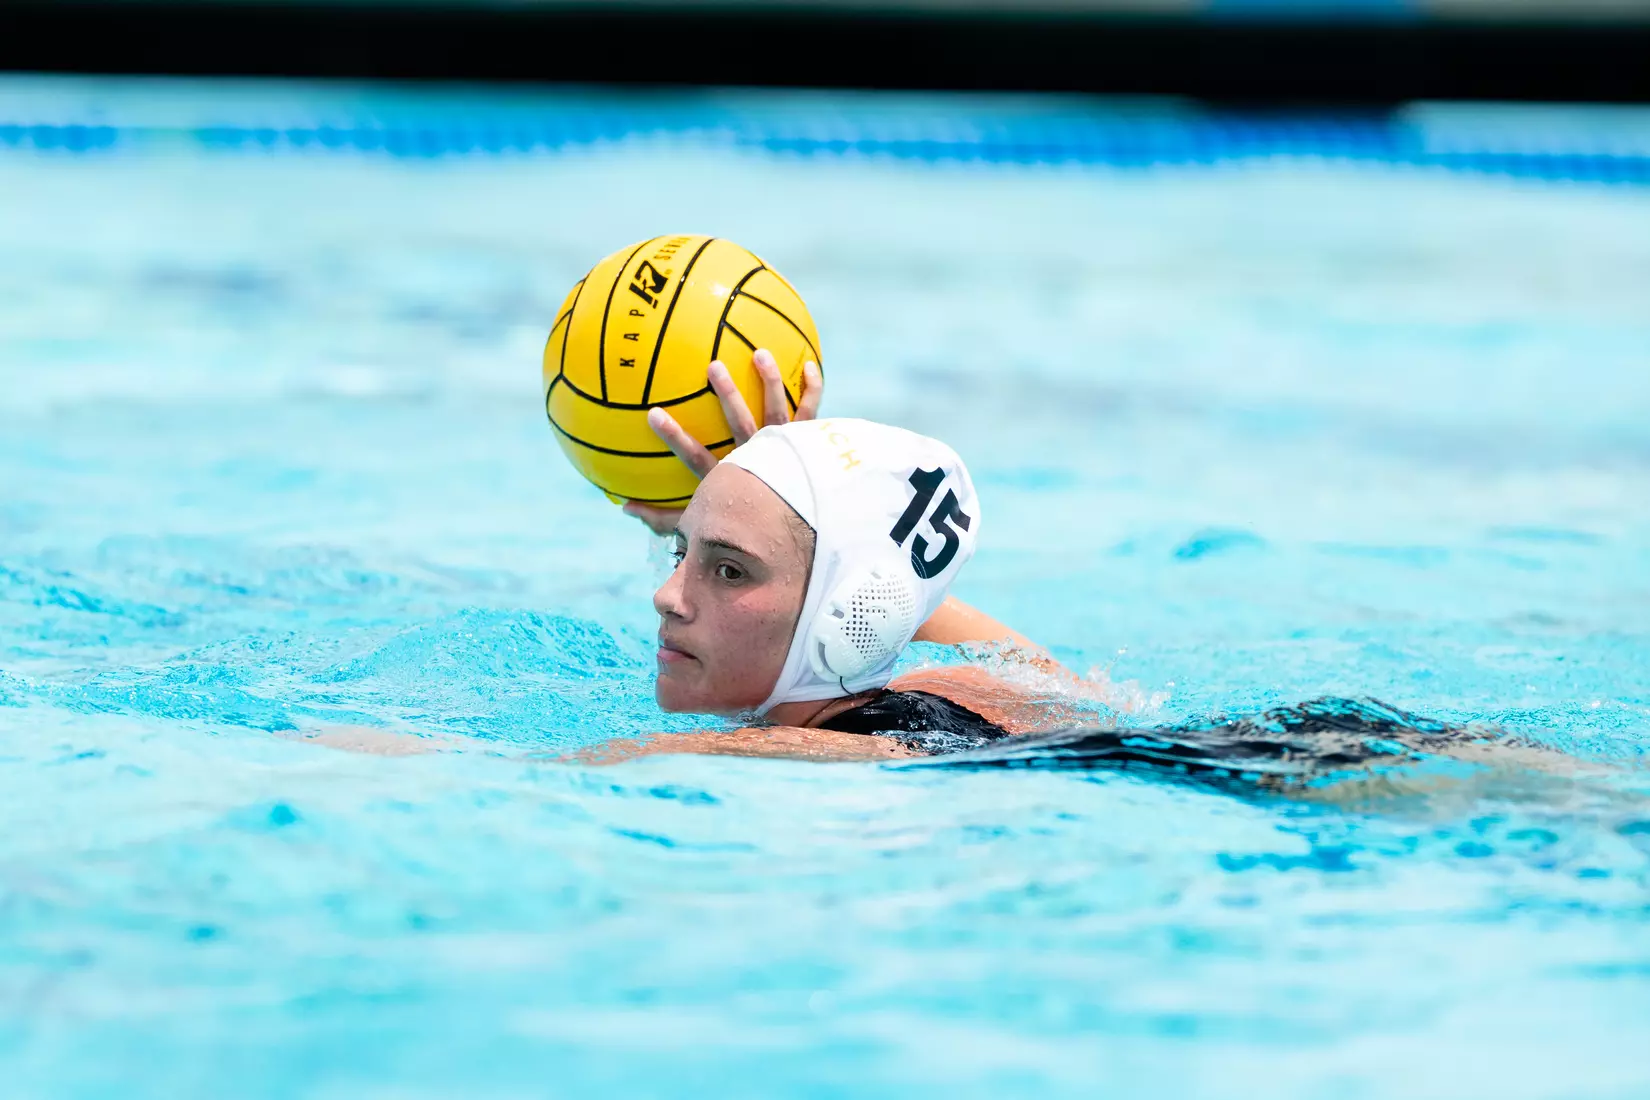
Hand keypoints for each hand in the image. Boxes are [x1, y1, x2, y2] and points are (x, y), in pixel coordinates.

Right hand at [622, 348, 821, 535]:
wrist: (796, 533)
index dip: (674, 435)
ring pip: (776, 411)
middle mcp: (757, 458)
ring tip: (760, 353)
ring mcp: (785, 450)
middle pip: (740, 422)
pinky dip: (812, 390)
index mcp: (730, 475)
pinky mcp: (808, 444)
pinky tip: (812, 365)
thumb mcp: (699, 526)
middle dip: (727, 394)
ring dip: (769, 381)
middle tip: (714, 366)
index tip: (652, 414)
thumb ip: (662, 517)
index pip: (695, 455)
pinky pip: (811, 414)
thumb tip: (624, 508)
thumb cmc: (742, 527)